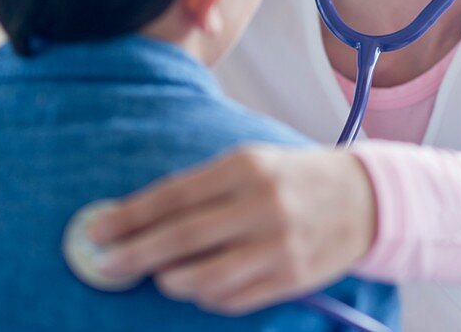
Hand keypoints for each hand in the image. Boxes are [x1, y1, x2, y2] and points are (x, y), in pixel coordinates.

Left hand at [86, 146, 376, 314]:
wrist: (364, 197)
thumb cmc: (295, 177)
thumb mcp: (254, 162)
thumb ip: (203, 187)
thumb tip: (140, 216)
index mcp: (247, 166)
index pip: (175, 195)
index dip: (130, 215)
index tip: (96, 230)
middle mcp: (262, 204)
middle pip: (182, 237)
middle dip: (133, 254)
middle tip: (102, 265)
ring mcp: (278, 244)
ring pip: (203, 278)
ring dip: (170, 281)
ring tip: (160, 276)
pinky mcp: (290, 277)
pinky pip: (231, 299)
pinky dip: (207, 296)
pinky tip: (201, 285)